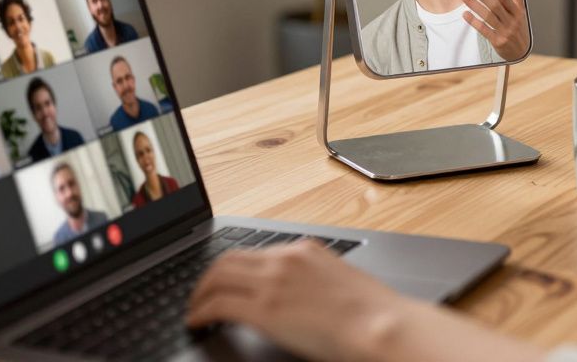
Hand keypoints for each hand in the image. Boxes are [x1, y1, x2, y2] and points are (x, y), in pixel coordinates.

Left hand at [188, 241, 544, 361]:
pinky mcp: (264, 308)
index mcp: (304, 250)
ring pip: (217, 276)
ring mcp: (273, 280)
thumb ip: (313, 282)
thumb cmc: (372, 315)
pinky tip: (197, 323)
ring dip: (200, 293)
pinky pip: (218, 304)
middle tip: (200, 295)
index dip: (233, 268)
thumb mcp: (339, 284)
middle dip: (209, 277)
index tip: (225, 281)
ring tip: (194, 310)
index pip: (254, 251)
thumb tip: (298, 298)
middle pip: (228, 258)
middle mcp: (285, 258)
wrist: (381, 326)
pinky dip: (200, 312)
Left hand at [461, 0, 530, 60]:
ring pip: (488, 17)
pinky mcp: (498, 42)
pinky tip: (466, 14)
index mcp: (518, 12)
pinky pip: (484, 30)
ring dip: (475, 5)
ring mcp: (505, 32)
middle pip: (495, 6)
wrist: (521, 52)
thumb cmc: (519, 28)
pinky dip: (474, 21)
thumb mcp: (521, 10)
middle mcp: (512, 22)